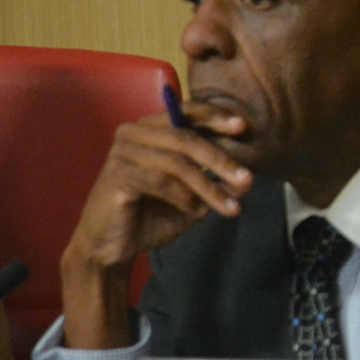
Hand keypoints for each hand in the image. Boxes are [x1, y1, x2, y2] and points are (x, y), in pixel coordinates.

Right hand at [59, 103, 252, 348]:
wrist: (112, 246)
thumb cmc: (151, 215)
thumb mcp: (193, 198)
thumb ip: (216, 184)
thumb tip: (246, 179)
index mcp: (151, 130)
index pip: (185, 113)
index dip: (214, 117)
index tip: (242, 126)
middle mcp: (134, 134)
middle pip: (185, 138)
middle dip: (221, 159)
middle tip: (247, 180)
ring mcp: (122, 153)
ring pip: (177, 163)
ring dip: (209, 186)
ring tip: (230, 207)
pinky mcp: (116, 175)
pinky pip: (160, 181)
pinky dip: (184, 197)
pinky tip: (197, 212)